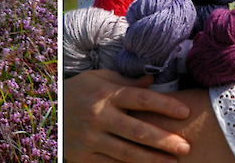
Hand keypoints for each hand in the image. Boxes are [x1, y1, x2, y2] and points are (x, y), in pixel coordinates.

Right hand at [64, 69, 190, 162]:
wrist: (48, 111)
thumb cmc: (78, 92)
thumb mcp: (97, 79)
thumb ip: (125, 81)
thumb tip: (152, 80)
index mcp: (104, 94)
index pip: (140, 99)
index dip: (164, 105)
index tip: (185, 112)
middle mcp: (98, 116)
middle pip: (137, 130)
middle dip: (164, 140)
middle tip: (186, 146)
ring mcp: (90, 138)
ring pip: (127, 152)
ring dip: (153, 159)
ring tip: (173, 162)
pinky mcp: (84, 156)